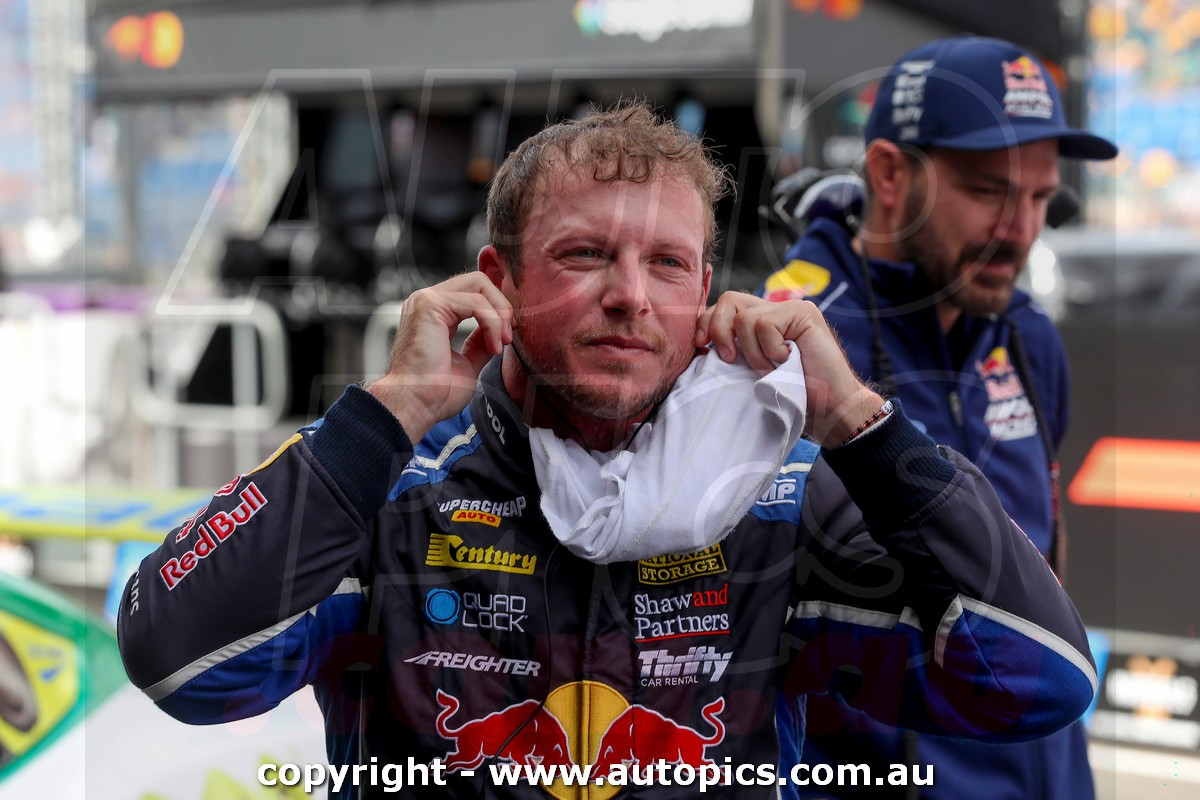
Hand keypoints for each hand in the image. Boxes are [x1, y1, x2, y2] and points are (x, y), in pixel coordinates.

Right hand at [366, 273, 512, 440]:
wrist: (415, 406)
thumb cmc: (434, 392)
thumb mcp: (467, 362)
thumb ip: (480, 343)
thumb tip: (499, 332)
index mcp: (434, 313)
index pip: (474, 292)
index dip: (498, 309)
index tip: (508, 336)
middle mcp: (427, 301)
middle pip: (479, 281)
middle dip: (502, 307)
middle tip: (509, 337)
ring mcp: (426, 300)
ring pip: (479, 285)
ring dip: (500, 314)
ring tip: (502, 343)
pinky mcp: (430, 306)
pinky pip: (476, 302)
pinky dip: (492, 323)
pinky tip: (493, 346)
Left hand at [693, 292, 882, 446]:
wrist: (829, 410)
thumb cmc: (791, 396)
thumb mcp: (750, 371)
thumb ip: (733, 350)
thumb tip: (699, 342)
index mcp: (760, 321)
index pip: (722, 307)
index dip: (705, 324)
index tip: (700, 347)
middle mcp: (775, 309)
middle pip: (728, 300)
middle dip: (718, 330)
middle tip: (730, 358)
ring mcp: (791, 308)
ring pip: (744, 317)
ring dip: (752, 352)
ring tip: (770, 369)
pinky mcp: (804, 313)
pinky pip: (764, 324)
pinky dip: (769, 350)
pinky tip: (787, 361)